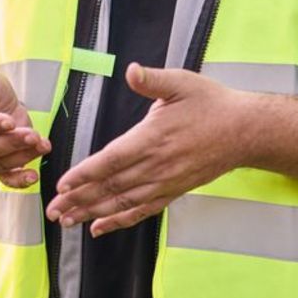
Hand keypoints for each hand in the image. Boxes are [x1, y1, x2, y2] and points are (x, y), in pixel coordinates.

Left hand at [48, 63, 250, 236]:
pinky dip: (119, 221)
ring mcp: (165, 182)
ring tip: (66, 220)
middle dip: (79, 199)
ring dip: (92, 213)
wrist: (245, 132)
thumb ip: (152, 79)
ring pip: (122, 203)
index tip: (62, 184)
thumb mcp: (181, 83)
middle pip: (111, 187)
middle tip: (52, 209)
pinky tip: (98, 228)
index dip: (85, 173)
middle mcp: (156, 165)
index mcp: (152, 138)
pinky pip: (142, 210)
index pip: (111, 160)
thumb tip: (131, 70)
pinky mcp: (173, 191)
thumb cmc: (211, 104)